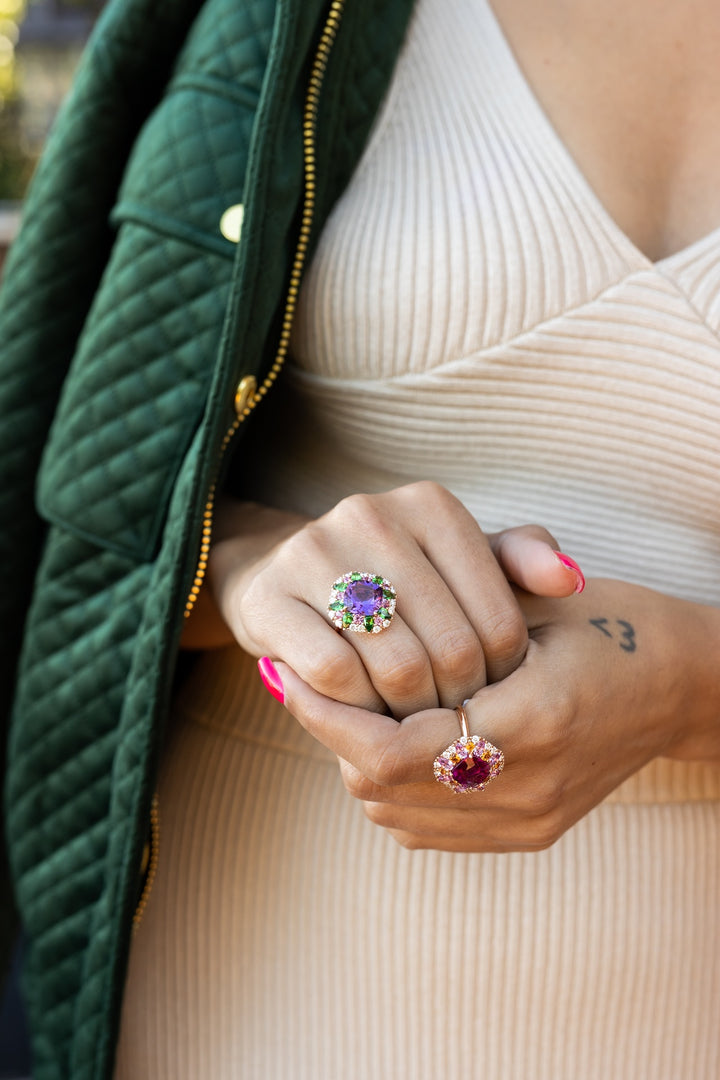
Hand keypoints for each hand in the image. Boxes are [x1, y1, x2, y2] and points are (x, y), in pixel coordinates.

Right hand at [200, 482, 583, 717]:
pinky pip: (333, 674)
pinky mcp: (268, 595)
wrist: (287, 578)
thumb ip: (519, 567)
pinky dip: (356, 707)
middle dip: (457, 702)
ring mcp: (313, 550)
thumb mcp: (462, 568)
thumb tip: (570, 581)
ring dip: (410, 714)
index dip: (502, 677)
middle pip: (449, 648)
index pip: (498, 619)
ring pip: (394, 665)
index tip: (490, 695)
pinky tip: (363, 709)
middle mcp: (371, 514)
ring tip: (414, 723)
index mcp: (432, 505)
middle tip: (453, 723)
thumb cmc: (397, 582)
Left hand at [272, 578, 719, 851]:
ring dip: (358, 760)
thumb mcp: (533, 594)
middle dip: (333, 734)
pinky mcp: (530, 833)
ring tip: (348, 706)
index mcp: (533, 719)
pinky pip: (429, 828)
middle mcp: (530, 785)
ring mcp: (530, 819)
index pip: (391, 748)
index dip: (328, 715)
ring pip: (396, 812)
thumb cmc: (603, 620)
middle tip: (309, 683)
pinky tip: (392, 738)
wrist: (677, 684)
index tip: (290, 673)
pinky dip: (393, 787)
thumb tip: (352, 628)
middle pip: (383, 787)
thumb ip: (449, 609)